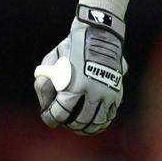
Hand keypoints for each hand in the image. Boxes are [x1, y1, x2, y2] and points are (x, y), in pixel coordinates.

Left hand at [33, 5, 126, 134]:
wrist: (99, 32)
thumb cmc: (71, 46)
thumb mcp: (51, 59)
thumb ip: (44, 82)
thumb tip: (45, 104)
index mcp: (74, 85)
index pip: (60, 113)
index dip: (51, 119)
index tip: (49, 119)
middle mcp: (92, 92)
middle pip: (79, 121)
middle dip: (69, 125)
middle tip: (64, 123)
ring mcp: (107, 93)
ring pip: (96, 121)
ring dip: (86, 128)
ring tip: (79, 127)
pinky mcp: (117, 91)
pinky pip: (110, 115)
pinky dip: (102, 123)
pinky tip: (94, 123)